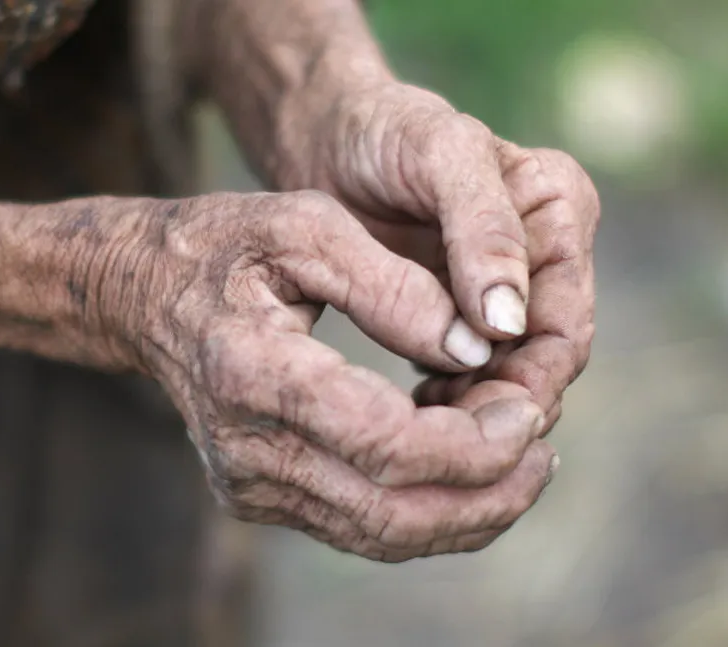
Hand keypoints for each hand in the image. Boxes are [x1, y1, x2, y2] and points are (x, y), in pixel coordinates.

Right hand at [116, 191, 558, 561]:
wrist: (143, 296)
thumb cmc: (225, 246)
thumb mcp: (304, 225)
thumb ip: (393, 285)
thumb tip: (478, 346)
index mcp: (252, 372)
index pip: (384, 444)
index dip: (474, 443)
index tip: (529, 406)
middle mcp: (245, 448)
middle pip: (391, 513)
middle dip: (487, 493)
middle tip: (540, 448)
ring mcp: (248, 483)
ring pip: (382, 534)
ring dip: (467, 510)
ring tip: (520, 460)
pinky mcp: (258, 496)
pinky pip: (361, 525)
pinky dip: (427, 507)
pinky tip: (464, 463)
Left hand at [279, 81, 599, 428]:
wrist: (331, 137)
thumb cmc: (387, 131)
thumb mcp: (439, 155)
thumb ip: (481, 228)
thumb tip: (510, 322)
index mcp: (560, 211)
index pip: (567, 322)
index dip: (532, 378)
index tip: (481, 418)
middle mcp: (544, 256)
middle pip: (545, 363)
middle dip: (502, 407)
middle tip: (444, 440)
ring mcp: (504, 290)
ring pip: (508, 379)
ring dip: (473, 412)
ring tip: (420, 428)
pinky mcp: (461, 313)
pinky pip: (470, 376)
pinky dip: (449, 401)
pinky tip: (411, 411)